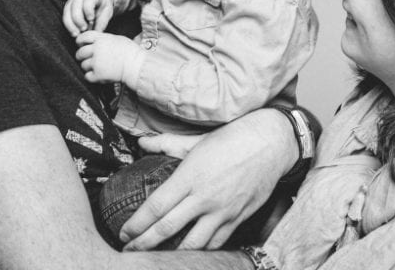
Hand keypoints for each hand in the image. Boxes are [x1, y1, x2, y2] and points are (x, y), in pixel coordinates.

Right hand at [63, 0, 113, 36]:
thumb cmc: (102, 5)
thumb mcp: (107, 11)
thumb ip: (102, 21)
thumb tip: (97, 32)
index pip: (88, 0)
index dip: (88, 10)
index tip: (91, 19)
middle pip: (75, 6)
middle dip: (78, 19)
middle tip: (84, 29)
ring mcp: (72, 1)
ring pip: (67, 12)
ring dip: (71, 25)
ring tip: (77, 34)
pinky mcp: (67, 8)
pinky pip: (65, 17)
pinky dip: (68, 26)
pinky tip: (73, 33)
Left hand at [75, 31, 144, 87]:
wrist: (137, 65)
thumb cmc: (131, 52)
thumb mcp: (117, 39)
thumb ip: (104, 39)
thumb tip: (95, 41)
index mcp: (101, 39)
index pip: (82, 37)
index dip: (80, 42)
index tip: (81, 45)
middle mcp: (97, 49)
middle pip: (80, 53)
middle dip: (81, 57)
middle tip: (88, 59)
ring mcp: (96, 62)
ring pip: (83, 65)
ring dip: (88, 67)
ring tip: (99, 67)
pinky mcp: (98, 74)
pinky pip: (87, 76)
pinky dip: (92, 77)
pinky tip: (100, 74)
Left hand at [119, 108, 298, 250]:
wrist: (271, 143)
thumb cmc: (233, 137)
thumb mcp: (198, 139)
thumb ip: (167, 143)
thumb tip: (141, 142)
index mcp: (191, 175)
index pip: (156, 207)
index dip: (136, 225)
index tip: (123, 233)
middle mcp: (204, 196)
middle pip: (167, 229)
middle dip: (143, 245)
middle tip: (128, 252)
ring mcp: (222, 210)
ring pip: (191, 245)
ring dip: (171, 255)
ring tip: (157, 259)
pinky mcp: (238, 217)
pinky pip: (216, 243)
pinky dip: (200, 252)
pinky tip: (190, 253)